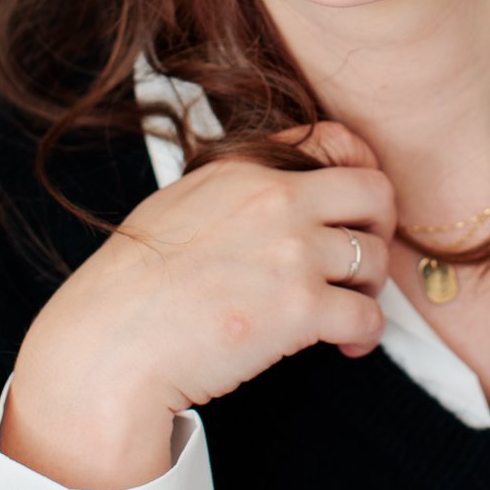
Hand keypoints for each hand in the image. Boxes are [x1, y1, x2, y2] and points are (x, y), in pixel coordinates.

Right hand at [1, 120, 394, 488]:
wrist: (109, 346)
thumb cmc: (132, 289)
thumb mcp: (179, 206)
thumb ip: (235, 193)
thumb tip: (279, 199)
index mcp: (244, 170)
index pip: (335, 142)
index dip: (361, 172)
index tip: (360, 206)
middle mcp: (275, 200)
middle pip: (375, 193)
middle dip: (381, 227)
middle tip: (363, 260)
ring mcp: (292, 252)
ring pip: (376, 258)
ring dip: (369, 288)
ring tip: (347, 310)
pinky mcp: (300, 308)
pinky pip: (368, 314)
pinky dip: (366, 333)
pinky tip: (346, 346)